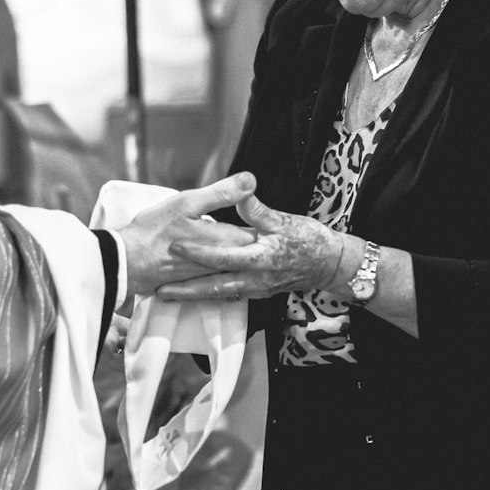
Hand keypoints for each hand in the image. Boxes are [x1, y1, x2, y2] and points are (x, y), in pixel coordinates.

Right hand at [118, 173, 259, 299]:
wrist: (128, 263)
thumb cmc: (154, 231)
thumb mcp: (187, 203)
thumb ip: (221, 193)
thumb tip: (250, 180)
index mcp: (225, 239)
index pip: (258, 232)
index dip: (264, 223)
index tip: (270, 220)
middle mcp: (223, 261)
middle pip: (250, 251)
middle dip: (257, 241)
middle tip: (265, 233)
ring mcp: (212, 274)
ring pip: (237, 264)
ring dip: (244, 256)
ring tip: (251, 250)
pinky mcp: (199, 283)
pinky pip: (221, 276)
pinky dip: (226, 268)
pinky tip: (224, 264)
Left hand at [155, 194, 343, 301]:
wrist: (329, 264)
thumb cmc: (309, 239)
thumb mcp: (285, 220)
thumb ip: (258, 211)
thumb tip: (240, 193)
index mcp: (260, 258)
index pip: (222, 256)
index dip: (197, 252)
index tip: (175, 247)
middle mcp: (255, 279)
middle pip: (213, 287)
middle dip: (185, 291)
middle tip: (159, 291)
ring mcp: (256, 290)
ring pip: (219, 294)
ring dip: (193, 297)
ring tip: (167, 296)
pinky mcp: (258, 293)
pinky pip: (229, 295)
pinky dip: (209, 296)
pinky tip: (193, 294)